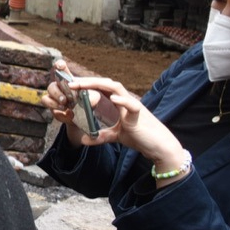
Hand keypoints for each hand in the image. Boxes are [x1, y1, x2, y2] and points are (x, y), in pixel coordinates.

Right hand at [41, 59, 93, 142]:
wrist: (84, 118)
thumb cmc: (88, 103)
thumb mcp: (94, 98)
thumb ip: (93, 97)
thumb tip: (89, 100)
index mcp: (69, 81)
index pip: (62, 70)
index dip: (59, 66)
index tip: (60, 65)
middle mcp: (59, 88)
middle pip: (52, 85)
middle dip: (57, 92)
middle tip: (65, 100)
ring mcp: (54, 99)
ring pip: (47, 96)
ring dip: (55, 102)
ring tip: (65, 107)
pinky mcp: (53, 109)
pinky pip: (51, 109)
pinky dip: (60, 113)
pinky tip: (68, 115)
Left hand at [41, 61, 184, 163]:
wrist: (160, 147)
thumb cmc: (140, 138)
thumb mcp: (115, 136)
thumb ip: (101, 136)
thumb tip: (84, 140)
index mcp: (119, 103)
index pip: (101, 89)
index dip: (87, 85)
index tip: (70, 85)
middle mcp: (126, 101)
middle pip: (106, 84)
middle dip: (88, 81)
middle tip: (70, 83)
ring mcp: (133, 106)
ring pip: (116, 88)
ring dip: (98, 85)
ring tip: (82, 85)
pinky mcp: (140, 116)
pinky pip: (133, 106)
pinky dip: (123, 101)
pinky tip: (113, 99)